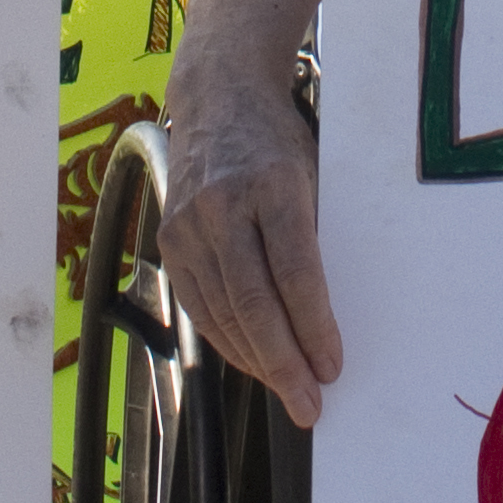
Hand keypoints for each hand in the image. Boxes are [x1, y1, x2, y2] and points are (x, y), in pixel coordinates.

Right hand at [159, 72, 343, 430]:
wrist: (218, 97)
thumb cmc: (279, 142)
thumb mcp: (313, 174)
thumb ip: (316, 238)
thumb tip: (327, 318)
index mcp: (273, 184)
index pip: (295, 271)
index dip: (314, 326)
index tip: (333, 367)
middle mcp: (223, 205)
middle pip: (254, 301)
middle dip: (285, 362)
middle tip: (310, 405)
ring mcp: (189, 224)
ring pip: (222, 312)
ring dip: (257, 361)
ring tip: (288, 392)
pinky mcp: (170, 238)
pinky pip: (199, 306)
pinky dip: (227, 340)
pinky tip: (253, 362)